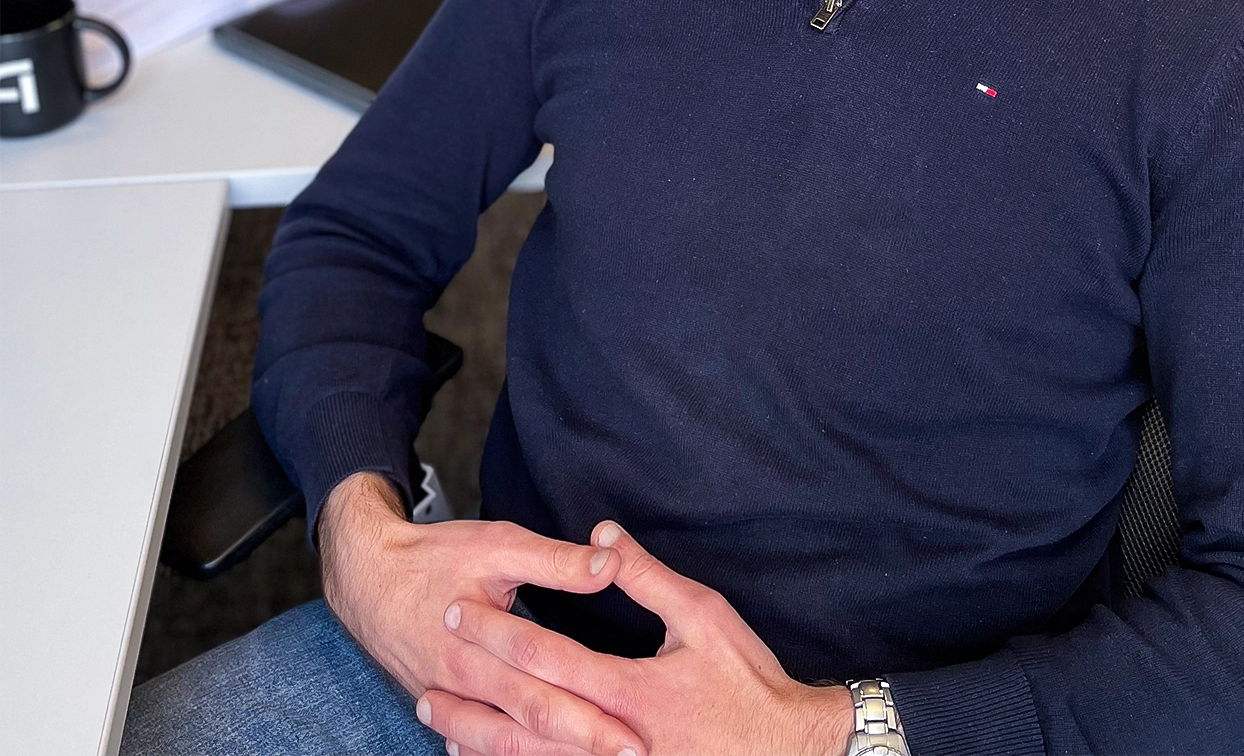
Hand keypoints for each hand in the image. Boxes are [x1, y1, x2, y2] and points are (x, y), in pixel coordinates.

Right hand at [319, 473, 645, 755]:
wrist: (366, 577)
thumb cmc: (437, 557)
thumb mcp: (498, 543)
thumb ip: (555, 560)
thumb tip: (610, 565)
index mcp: (479, 640)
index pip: (546, 677)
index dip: (590, 705)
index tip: (635, 728)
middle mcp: (463, 679)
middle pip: (530, 717)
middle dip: (582, 741)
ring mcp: (448, 699)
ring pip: (504, 739)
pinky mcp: (441, 705)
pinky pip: (478, 741)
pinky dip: (504, 755)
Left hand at [420, 520, 855, 755]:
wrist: (788, 751)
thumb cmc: (749, 681)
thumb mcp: (703, 614)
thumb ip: (647, 576)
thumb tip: (602, 538)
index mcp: (633, 692)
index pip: (548, 656)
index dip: (498, 633)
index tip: (458, 611)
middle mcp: (617, 743)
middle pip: (524, 723)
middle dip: (472, 701)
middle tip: (426, 684)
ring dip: (480, 745)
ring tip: (439, 723)